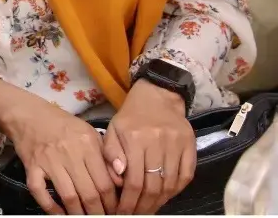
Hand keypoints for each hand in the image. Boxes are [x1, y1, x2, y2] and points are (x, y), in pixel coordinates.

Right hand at [0, 77, 116, 214]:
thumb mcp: (89, 133)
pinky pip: (40, 192)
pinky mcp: (31, 166)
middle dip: (99, 212)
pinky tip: (60, 214)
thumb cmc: (61, 124)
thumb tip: (121, 182)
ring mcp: (49, 160)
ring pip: (69, 196)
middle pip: (89, 193)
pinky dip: (50, 207)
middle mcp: (69, 152)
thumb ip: (106, 156)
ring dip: (79, 214)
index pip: (106, 183)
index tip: (116, 211)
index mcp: (87, 144)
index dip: (113, 203)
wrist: (27, 113)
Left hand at [104, 79, 194, 213]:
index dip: (128, 201)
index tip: (121, 212)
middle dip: (143, 206)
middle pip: (153, 186)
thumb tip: (118, 180)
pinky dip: (176, 191)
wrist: (158, 96)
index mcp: (134, 139)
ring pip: (170, 184)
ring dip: (159, 202)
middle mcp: (157, 143)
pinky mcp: (191, 147)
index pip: (133, 180)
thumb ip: (111, 154)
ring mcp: (177, 145)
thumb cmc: (131, 116)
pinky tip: (165, 198)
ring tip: (148, 210)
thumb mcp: (113, 130)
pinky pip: (186, 176)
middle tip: (134, 215)